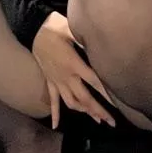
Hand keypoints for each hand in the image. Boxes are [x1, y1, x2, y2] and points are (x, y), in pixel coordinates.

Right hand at [31, 12, 117, 129]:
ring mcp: (57, 81)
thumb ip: (87, 40)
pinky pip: (52, 100)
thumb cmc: (55, 27)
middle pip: (85, 98)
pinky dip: (55, 114)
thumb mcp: (73, 30)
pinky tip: (55, 125)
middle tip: (112, 122)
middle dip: (99, 111)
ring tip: (96, 120)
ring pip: (71, 102)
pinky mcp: (49, 81)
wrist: (32, 29)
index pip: (95, 82)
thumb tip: (102, 45)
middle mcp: (66, 76)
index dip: (107, 95)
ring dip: (84, 112)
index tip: (118, 105)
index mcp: (74, 64)